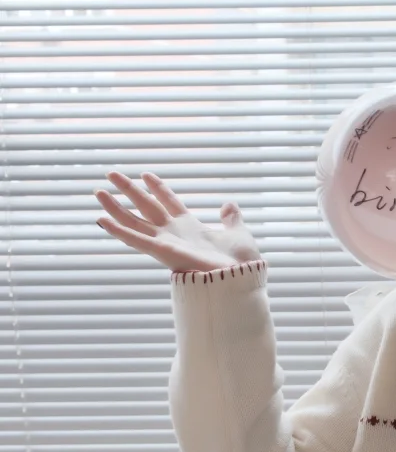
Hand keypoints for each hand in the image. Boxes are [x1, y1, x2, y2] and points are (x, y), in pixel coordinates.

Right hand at [93, 171, 260, 273]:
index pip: (169, 202)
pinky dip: (118, 230)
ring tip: (98, 191)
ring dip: (115, 208)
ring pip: (134, 221)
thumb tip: (229, 205)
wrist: (241, 277)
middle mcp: (174, 234)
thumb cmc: (240, 262)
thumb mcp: (237, 232)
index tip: (146, 174)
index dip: (158, 188)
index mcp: (191, 227)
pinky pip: (136, 240)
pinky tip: (101, 219)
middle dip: (129, 190)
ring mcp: (165, 243)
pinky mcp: (162, 252)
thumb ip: (231, 218)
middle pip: (146, 207)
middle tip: (111, 174)